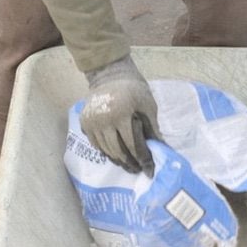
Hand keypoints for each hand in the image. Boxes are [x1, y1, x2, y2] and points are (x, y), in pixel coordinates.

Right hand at [80, 55, 161, 174]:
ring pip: (105, 150)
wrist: (110, 75)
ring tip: (128, 165)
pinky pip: (95, 144)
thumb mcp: (148, 105)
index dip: (142, 159)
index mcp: (121, 114)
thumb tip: (161, 148)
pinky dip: (106, 151)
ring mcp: (91, 122)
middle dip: (129, 163)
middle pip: (117, 151)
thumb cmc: (133, 89)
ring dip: (117, 160)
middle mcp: (103, 120)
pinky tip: (116, 155)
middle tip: (138, 170)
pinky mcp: (84, 123)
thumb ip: (153, 127)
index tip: (149, 170)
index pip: (131, 144)